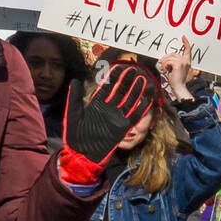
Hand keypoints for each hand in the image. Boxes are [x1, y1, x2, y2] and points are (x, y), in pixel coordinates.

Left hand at [59, 63, 155, 183]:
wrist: (82, 154)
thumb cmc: (75, 135)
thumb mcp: (73, 114)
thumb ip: (74, 97)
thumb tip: (75, 79)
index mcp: (96, 104)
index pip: (106, 87)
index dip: (112, 77)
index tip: (118, 66)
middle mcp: (108, 109)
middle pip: (120, 92)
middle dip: (126, 81)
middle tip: (134, 69)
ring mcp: (116, 118)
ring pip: (128, 102)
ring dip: (135, 92)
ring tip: (142, 80)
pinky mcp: (122, 129)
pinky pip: (133, 117)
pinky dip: (140, 110)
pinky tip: (147, 101)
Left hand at [157, 37, 192, 100]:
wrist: (179, 87)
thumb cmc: (176, 79)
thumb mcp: (175, 69)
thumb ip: (174, 62)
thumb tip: (166, 58)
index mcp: (186, 62)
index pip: (187, 50)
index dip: (186, 43)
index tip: (183, 37)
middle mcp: (186, 61)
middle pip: (172, 54)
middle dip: (165, 59)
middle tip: (163, 66)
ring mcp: (182, 62)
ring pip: (169, 57)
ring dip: (164, 63)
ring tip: (164, 69)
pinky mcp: (178, 65)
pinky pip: (167, 61)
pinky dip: (164, 65)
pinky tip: (165, 70)